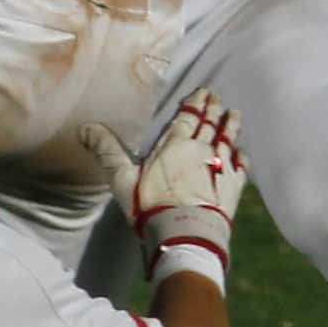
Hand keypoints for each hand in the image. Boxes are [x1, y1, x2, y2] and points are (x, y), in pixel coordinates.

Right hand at [83, 88, 248, 275]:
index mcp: (175, 145)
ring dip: (231, 127)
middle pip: (209, 125)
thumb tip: (85, 127)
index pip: (187, 118)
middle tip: (218, 97)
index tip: (202, 92)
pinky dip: (241, 158)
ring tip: (235, 114)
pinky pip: (240, 168)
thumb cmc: (151, 206)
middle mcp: (201, 151)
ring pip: (227, 141)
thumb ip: (106, 151)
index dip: (195, 104)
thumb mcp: (122, 179)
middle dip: (213, 110)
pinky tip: (242, 153)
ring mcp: (220, 168)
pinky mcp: (232, 188)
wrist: (185, 234)